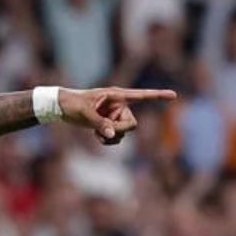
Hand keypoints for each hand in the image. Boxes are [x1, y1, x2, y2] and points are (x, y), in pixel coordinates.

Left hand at [61, 87, 177, 145]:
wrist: (61, 107)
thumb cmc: (72, 104)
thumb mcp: (85, 114)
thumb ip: (100, 124)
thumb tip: (111, 134)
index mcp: (117, 96)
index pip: (142, 96)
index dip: (158, 96)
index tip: (174, 95)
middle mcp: (119, 105)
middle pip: (132, 124)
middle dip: (119, 131)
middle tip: (104, 131)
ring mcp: (115, 116)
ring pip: (124, 133)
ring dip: (112, 138)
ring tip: (96, 134)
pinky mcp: (110, 124)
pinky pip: (117, 137)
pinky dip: (108, 140)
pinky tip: (96, 136)